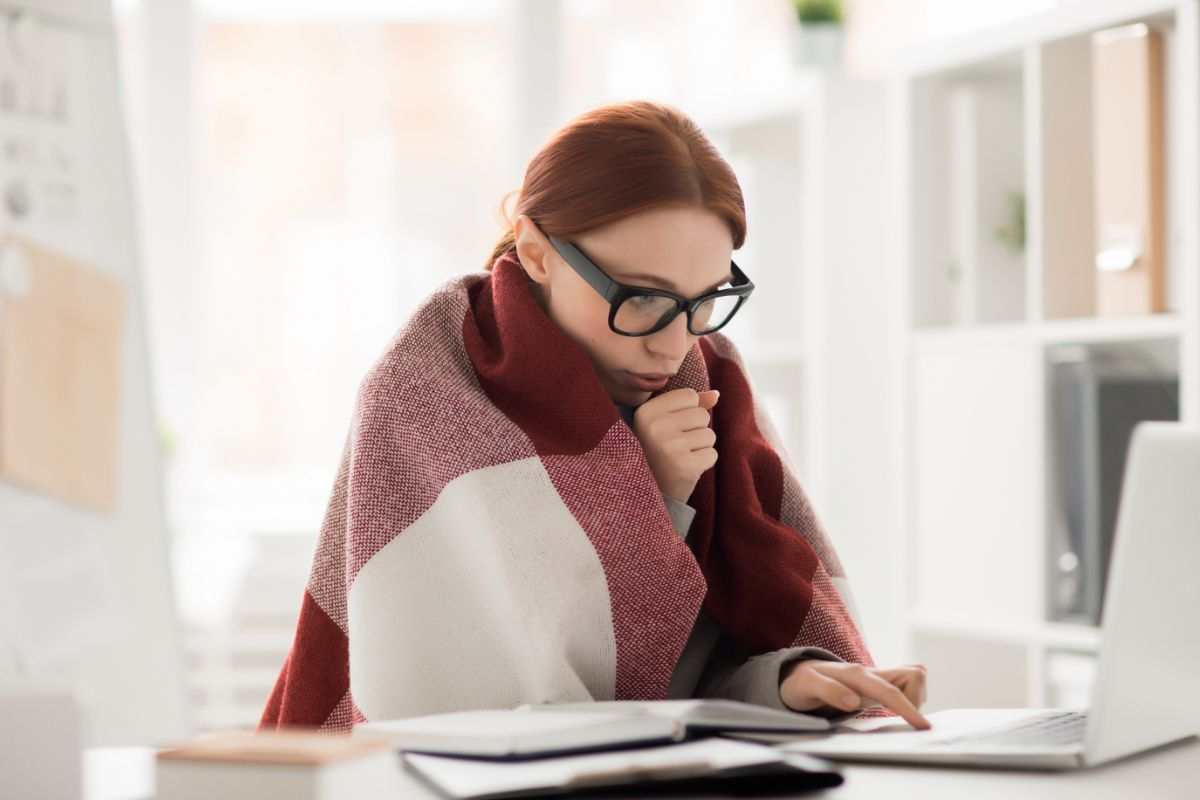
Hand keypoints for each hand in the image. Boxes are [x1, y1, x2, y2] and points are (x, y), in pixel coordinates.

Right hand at [631, 388, 719, 503]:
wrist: (647, 492)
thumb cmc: (657, 452)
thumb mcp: (664, 423)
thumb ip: (689, 405)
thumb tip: (716, 394)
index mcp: (645, 411)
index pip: (689, 395)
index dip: (687, 411)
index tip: (670, 428)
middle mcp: (655, 427)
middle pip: (702, 414)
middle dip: (696, 430)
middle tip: (676, 446)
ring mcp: (670, 447)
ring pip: (709, 435)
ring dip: (701, 447)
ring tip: (681, 457)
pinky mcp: (685, 466)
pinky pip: (712, 454)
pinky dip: (704, 462)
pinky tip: (686, 468)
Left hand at [780, 660, 930, 729]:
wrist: (797, 674)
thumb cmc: (802, 682)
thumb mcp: (806, 686)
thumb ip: (829, 691)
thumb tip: (854, 701)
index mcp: (856, 674)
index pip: (889, 691)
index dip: (908, 708)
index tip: (923, 726)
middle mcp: (870, 672)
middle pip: (913, 675)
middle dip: (916, 700)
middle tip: (899, 718)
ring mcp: (876, 677)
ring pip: (913, 678)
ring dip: (913, 698)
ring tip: (892, 712)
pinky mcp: (878, 684)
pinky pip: (906, 685)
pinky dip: (909, 697)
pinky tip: (893, 709)